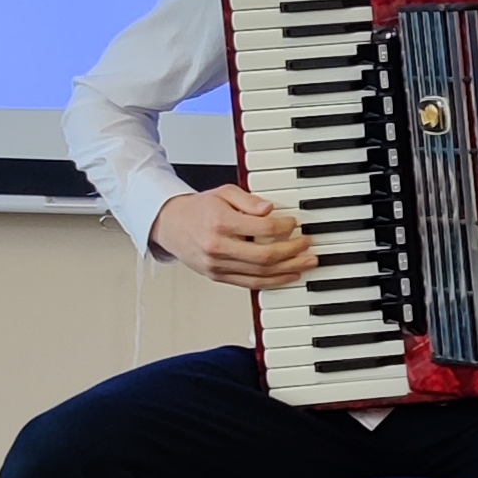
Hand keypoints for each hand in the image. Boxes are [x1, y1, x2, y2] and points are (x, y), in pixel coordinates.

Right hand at [151, 185, 317, 287]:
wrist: (170, 225)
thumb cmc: (199, 208)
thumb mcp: (224, 192)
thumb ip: (248, 200)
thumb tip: (269, 209)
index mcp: (220, 223)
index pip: (262, 228)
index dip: (284, 226)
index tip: (295, 222)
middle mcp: (218, 248)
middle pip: (264, 256)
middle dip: (292, 251)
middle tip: (308, 244)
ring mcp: (218, 266)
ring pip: (260, 274)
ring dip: (288, 269)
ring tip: (307, 263)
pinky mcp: (218, 277)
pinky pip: (250, 284)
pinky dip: (273, 282)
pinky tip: (289, 276)